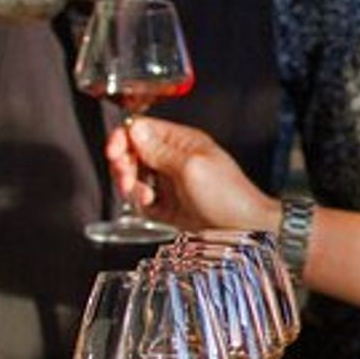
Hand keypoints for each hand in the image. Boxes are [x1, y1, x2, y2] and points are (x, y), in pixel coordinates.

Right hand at [108, 117, 281, 231]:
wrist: (244, 228)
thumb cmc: (229, 195)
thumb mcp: (191, 167)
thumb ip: (160, 150)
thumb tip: (135, 129)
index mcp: (182, 142)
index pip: (142, 130)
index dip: (124, 138)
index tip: (115, 152)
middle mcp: (173, 159)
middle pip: (133, 153)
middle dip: (124, 165)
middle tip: (126, 178)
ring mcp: (170, 182)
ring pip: (134, 176)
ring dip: (131, 185)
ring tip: (144, 195)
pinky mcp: (167, 204)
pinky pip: (141, 199)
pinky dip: (140, 203)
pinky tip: (150, 206)